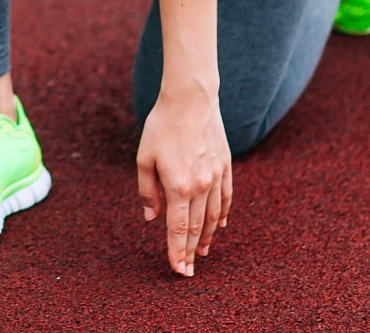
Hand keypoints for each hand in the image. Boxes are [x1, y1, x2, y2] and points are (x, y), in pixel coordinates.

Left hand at [136, 87, 231, 276]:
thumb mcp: (144, 157)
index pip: (179, 230)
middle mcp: (200, 186)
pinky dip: (222, 214)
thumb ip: (147, 190)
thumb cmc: (162, 125)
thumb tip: (152, 217)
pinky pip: (225, 197)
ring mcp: (215, 176)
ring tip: (203, 252)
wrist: (190, 98)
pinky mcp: (224, 165)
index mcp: (178, 186)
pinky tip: (220, 225)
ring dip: (208, 237)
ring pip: (213, 216)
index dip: (178, 253)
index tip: (179, 271)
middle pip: (197, 228)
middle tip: (189, 270)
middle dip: (192, 252)